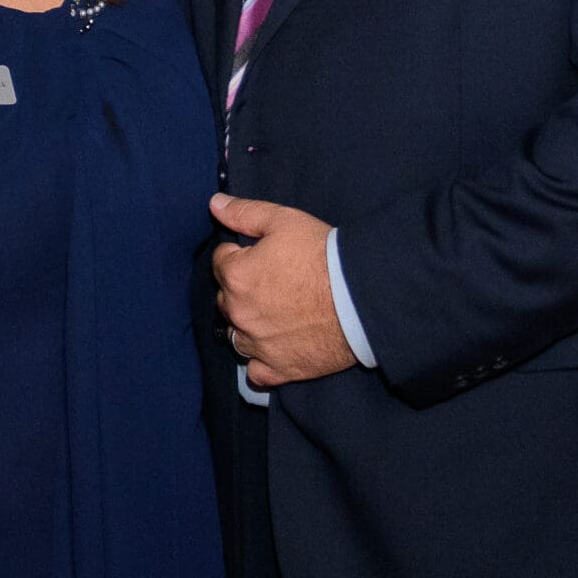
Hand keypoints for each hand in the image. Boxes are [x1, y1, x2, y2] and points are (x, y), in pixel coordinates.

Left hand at [211, 192, 355, 387]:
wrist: (363, 297)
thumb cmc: (324, 255)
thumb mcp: (284, 220)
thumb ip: (244, 213)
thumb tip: (214, 205)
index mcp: (235, 276)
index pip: (220, 262)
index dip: (239, 255)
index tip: (261, 256)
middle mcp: (239, 313)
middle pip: (225, 299)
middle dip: (240, 289)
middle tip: (273, 283)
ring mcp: (257, 344)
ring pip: (236, 334)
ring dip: (247, 324)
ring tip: (274, 313)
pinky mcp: (279, 368)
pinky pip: (256, 372)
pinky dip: (260, 362)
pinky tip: (273, 349)